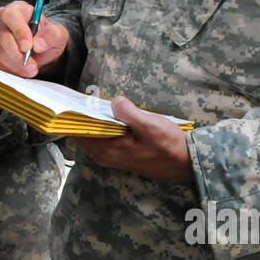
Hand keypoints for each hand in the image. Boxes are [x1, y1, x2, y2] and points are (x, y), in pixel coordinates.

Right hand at [0, 1, 68, 77]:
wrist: (40, 49)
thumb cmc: (45, 38)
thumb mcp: (58, 34)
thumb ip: (53, 35)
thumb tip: (39, 43)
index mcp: (18, 9)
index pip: (11, 15)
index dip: (19, 31)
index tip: (28, 47)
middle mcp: (2, 20)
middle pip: (2, 37)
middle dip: (18, 55)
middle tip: (31, 65)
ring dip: (14, 65)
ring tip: (28, 69)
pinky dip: (7, 69)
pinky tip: (19, 70)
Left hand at [73, 96, 193, 182]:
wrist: (186, 163)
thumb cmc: (168, 145)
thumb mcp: (149, 125)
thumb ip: (128, 113)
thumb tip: (114, 101)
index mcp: (107, 150)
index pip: (79, 133)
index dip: (75, 116)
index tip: (72, 100)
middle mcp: (105, 156)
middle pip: (85, 134)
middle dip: (83, 117)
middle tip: (85, 97)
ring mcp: (113, 157)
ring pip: (94, 136)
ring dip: (95, 121)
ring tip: (96, 103)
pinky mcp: (121, 155)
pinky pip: (104, 138)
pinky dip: (104, 127)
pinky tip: (111, 115)